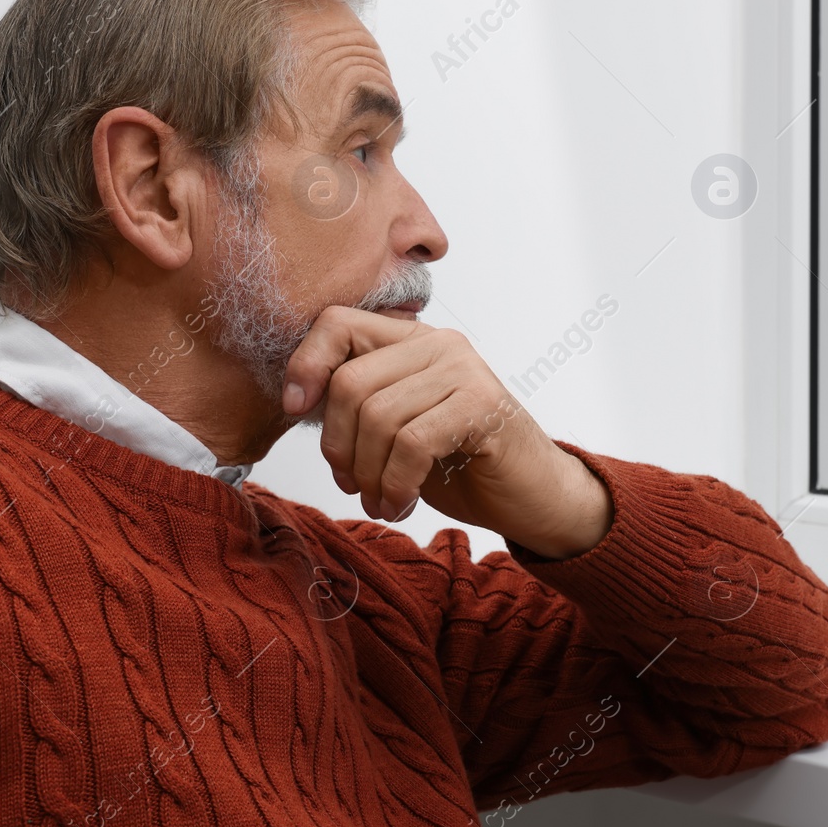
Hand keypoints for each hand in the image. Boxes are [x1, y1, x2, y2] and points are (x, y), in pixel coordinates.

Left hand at [282, 306, 612, 557]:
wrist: (531, 494)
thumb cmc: (460, 462)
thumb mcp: (396, 425)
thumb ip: (357, 404)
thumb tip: (296, 400)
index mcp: (410, 338)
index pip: (337, 323)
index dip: (305, 365)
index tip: (295, 412)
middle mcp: (437, 343)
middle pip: (350, 382)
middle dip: (338, 446)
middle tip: (351, 484)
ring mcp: (463, 370)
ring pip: (378, 417)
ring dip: (369, 475)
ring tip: (381, 501)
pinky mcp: (481, 405)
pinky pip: (411, 444)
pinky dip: (395, 484)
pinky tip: (401, 503)